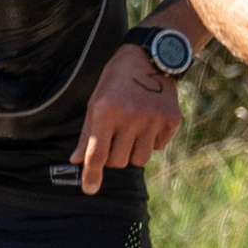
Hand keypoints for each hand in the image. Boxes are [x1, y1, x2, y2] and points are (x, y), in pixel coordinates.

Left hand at [72, 44, 183, 193]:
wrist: (150, 57)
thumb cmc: (116, 81)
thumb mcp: (96, 102)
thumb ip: (87, 133)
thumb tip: (76, 160)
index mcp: (107, 112)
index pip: (97, 153)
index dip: (91, 175)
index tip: (89, 190)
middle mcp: (130, 117)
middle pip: (119, 161)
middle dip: (114, 156)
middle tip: (116, 138)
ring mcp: (153, 119)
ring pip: (140, 159)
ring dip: (133, 152)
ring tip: (132, 132)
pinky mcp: (171, 120)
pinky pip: (158, 147)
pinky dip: (152, 141)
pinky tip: (149, 121)